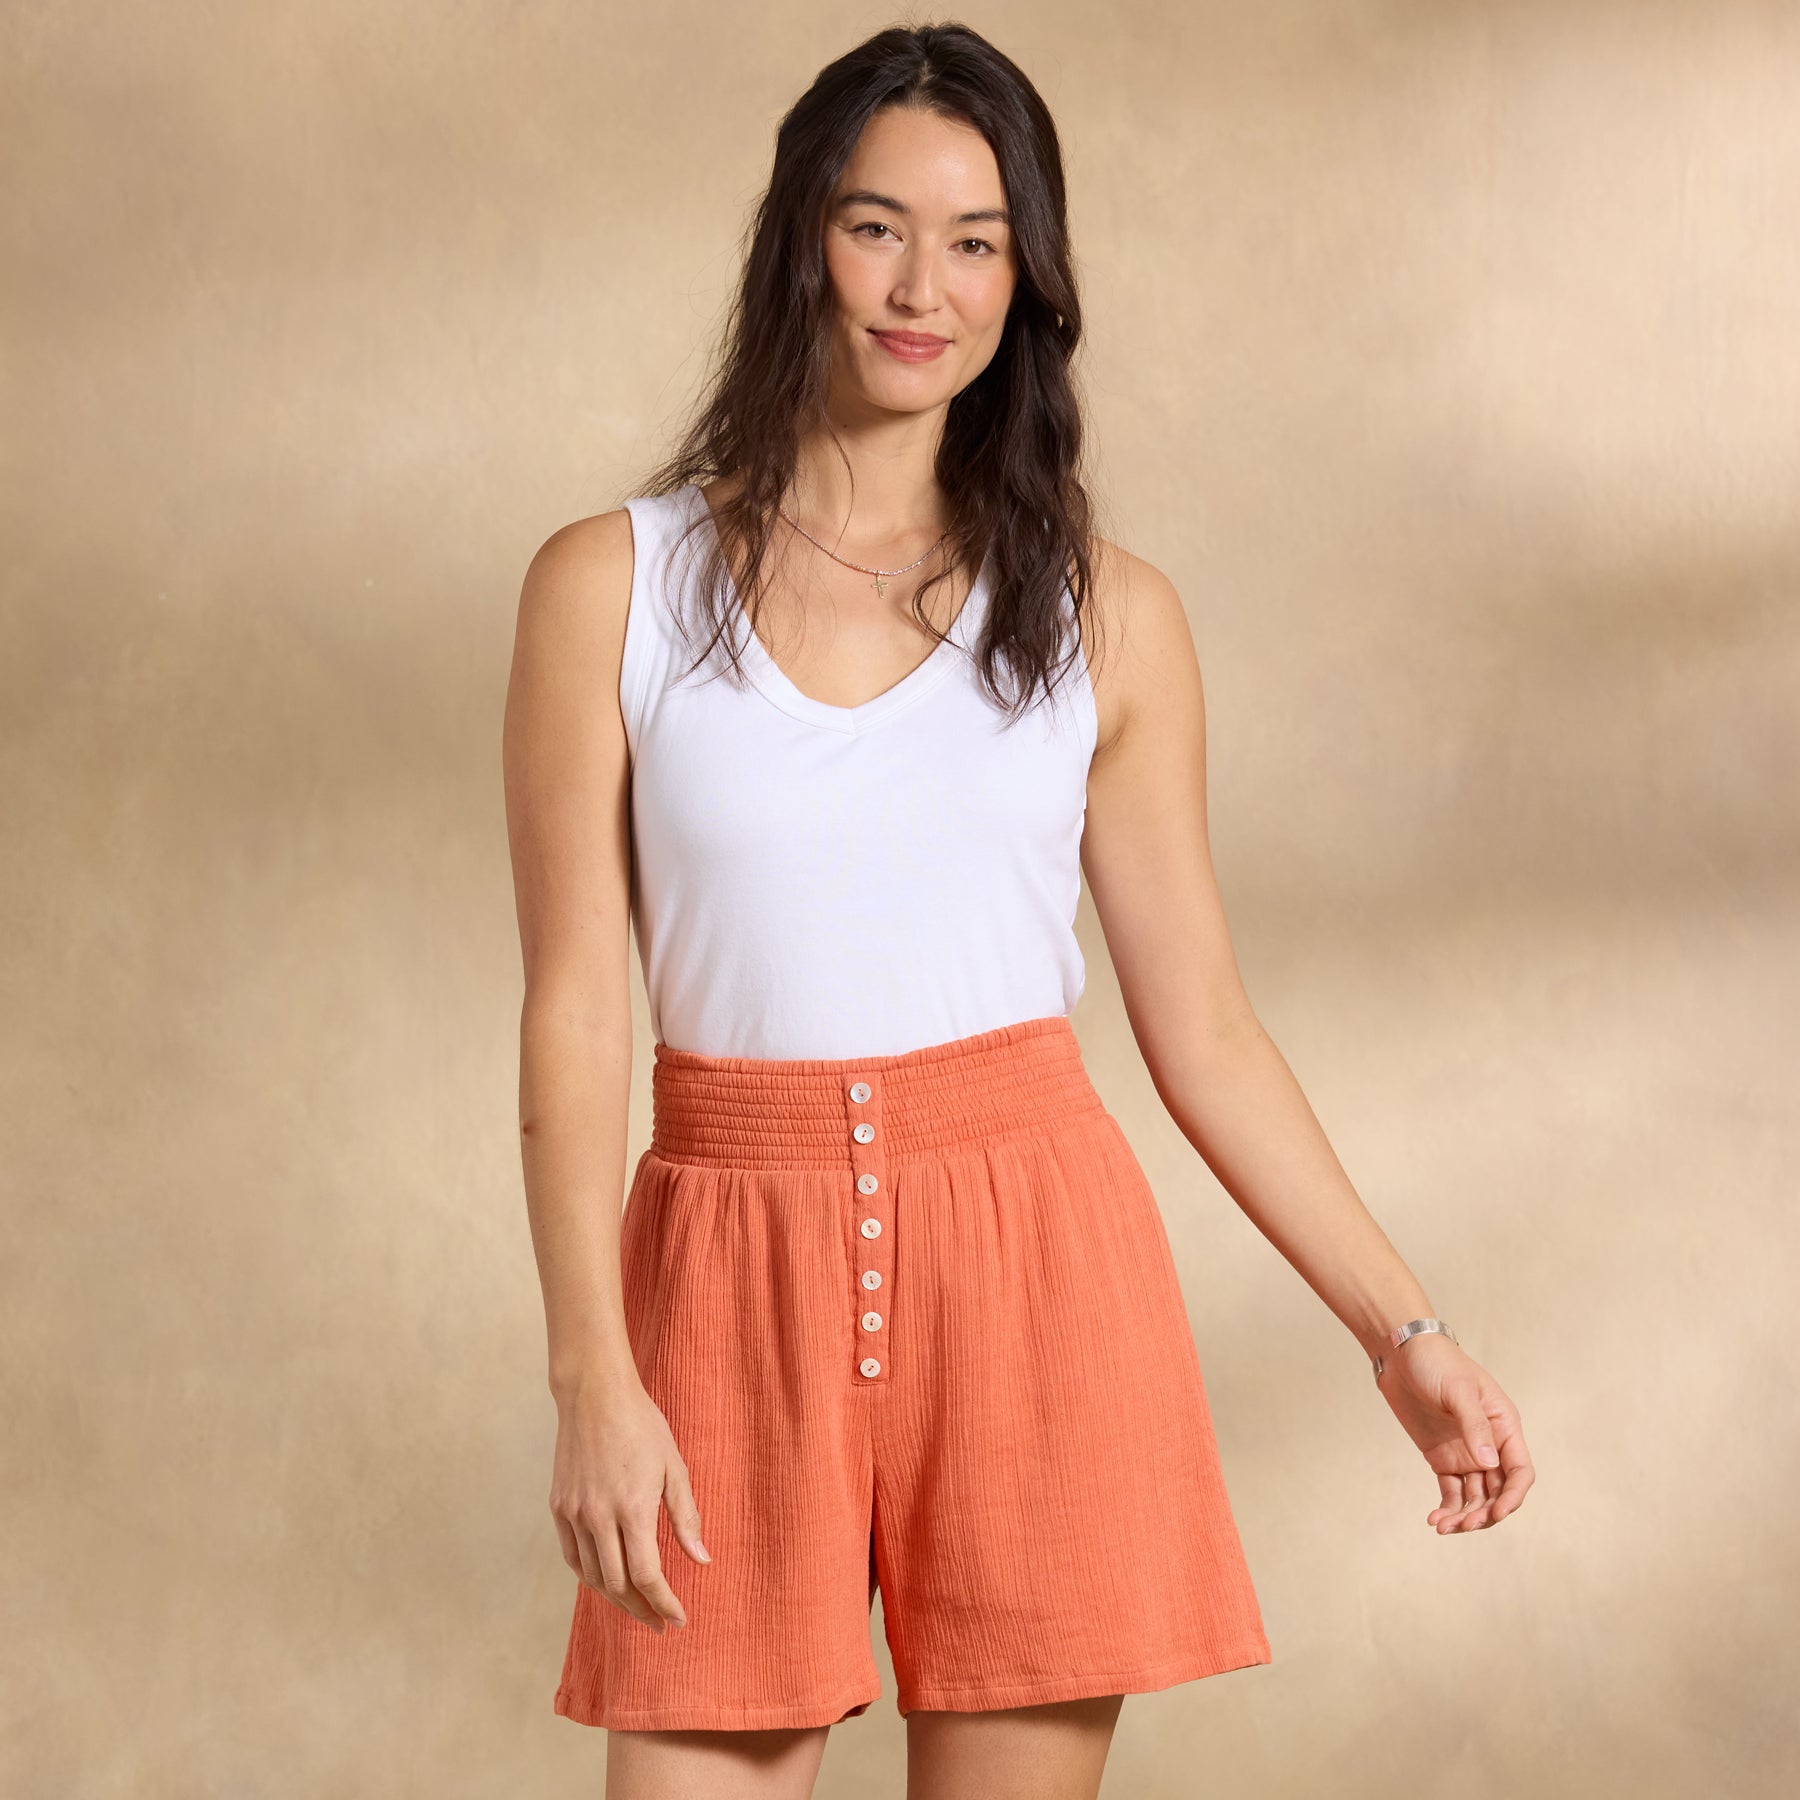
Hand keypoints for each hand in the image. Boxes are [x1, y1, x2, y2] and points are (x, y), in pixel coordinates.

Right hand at [549, 1380, 710, 1630]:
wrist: (595, 1395)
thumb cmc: (642, 1426)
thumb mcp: (674, 1467)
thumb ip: (686, 1517)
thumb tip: (702, 1561)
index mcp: (633, 1508)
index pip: (647, 1576)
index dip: (664, 1603)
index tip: (678, 1619)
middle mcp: (599, 1517)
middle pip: (618, 1585)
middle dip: (641, 1610)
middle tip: (659, 1622)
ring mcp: (575, 1513)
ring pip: (591, 1576)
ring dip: (615, 1599)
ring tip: (636, 1607)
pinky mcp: (558, 1506)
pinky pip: (571, 1557)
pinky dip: (589, 1577)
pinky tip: (605, 1581)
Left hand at [1375, 1334, 1534, 1531]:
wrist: (1401, 1353)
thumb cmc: (1437, 1362)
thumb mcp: (1458, 1390)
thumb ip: (1474, 1425)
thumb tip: (1489, 1463)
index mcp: (1504, 1426)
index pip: (1520, 1472)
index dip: (1512, 1497)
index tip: (1496, 1514)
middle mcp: (1490, 1445)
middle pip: (1498, 1491)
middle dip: (1485, 1513)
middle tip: (1463, 1524)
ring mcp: (1466, 1453)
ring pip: (1475, 1497)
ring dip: (1465, 1515)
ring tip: (1443, 1527)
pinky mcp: (1442, 1458)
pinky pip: (1451, 1491)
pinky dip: (1447, 1508)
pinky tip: (1435, 1519)